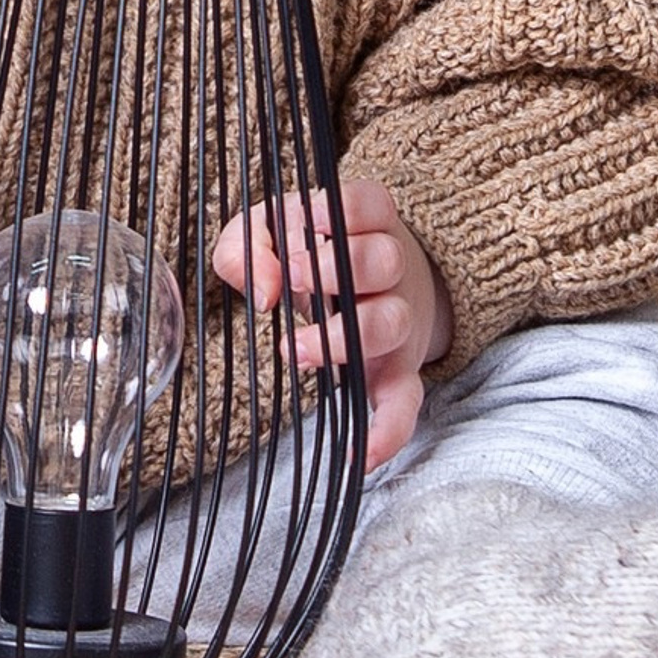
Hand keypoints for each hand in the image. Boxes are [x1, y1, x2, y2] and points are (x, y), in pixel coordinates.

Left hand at [210, 176, 448, 468]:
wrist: (366, 285)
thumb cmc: (306, 252)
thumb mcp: (268, 232)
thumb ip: (250, 246)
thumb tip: (264, 289)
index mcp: (365, 222)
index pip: (371, 203)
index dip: (342, 211)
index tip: (307, 223)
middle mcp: (392, 270)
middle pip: (385, 260)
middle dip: (338, 270)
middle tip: (294, 283)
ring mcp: (399, 321)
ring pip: (393, 321)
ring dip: (344, 337)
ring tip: (297, 348)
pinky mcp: (397, 372)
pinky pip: (407, 405)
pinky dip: (390, 430)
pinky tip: (362, 454)